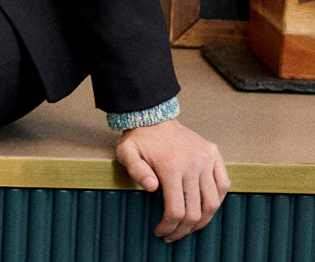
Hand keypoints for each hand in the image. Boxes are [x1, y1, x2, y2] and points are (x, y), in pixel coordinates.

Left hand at [116, 118, 229, 242]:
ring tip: (189, 227)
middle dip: (183, 230)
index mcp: (171, 166)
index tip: (161, 232)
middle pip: (195, 211)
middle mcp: (193, 163)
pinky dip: (217, 201)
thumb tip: (151, 188)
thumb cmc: (139, 138)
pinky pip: (223, 185)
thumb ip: (135, 170)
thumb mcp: (127, 152)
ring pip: (212, 202)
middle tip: (173, 235)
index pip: (176, 210)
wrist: (154, 116)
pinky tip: (205, 208)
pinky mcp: (213, 153)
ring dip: (202, 221)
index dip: (169, 227)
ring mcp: (206, 158)